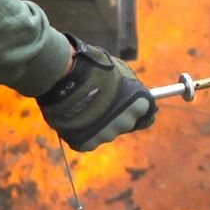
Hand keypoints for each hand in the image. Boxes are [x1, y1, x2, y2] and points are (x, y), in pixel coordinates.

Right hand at [34, 38, 157, 151]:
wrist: (62, 74)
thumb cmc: (91, 66)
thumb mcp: (119, 69)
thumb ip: (129, 84)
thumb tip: (134, 91)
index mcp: (138, 105)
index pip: (146, 116)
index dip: (135, 110)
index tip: (127, 104)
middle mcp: (125, 122)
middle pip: (124, 124)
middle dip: (115, 116)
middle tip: (99, 101)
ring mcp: (106, 135)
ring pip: (105, 132)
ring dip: (97, 123)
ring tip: (82, 105)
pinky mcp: (87, 143)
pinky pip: (88, 140)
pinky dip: (82, 131)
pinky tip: (73, 116)